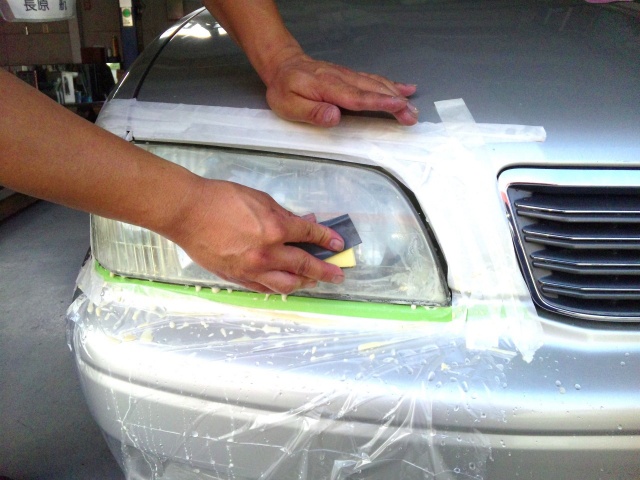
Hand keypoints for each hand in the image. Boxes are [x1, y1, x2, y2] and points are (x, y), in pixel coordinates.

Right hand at [170, 178, 344, 293]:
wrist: (187, 212)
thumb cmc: (221, 199)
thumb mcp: (259, 199)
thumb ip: (283, 215)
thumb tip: (301, 223)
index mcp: (275, 228)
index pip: (309, 235)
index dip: (327, 240)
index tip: (338, 244)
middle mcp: (267, 253)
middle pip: (304, 266)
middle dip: (325, 271)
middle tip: (338, 275)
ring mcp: (252, 268)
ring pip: (286, 283)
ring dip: (305, 283)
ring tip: (314, 282)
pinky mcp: (237, 277)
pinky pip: (264, 287)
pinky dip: (278, 286)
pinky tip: (286, 285)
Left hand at [264, 47, 418, 127]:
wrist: (283, 64)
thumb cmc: (284, 88)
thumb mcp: (288, 105)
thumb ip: (312, 112)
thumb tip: (335, 117)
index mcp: (328, 87)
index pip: (358, 97)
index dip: (379, 102)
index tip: (398, 106)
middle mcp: (342, 79)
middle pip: (373, 90)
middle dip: (395, 102)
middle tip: (412, 116)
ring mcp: (348, 76)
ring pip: (376, 84)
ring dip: (397, 95)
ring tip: (413, 109)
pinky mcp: (350, 76)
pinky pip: (374, 80)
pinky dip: (392, 84)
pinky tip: (406, 89)